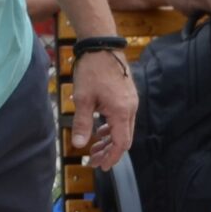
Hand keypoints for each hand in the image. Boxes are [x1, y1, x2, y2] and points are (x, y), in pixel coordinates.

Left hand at [69, 50, 138, 168]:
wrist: (102, 45)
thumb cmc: (92, 70)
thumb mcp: (83, 99)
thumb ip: (82, 124)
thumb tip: (79, 146)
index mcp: (121, 112)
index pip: (121, 144)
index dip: (111, 157)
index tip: (101, 166)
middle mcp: (130, 109)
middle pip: (125, 139)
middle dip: (109, 152)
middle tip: (93, 160)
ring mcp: (131, 102)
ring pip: (124, 129)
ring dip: (110, 140)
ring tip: (94, 147)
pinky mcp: (127, 96)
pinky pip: (123, 118)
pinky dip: (112, 128)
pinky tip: (99, 130)